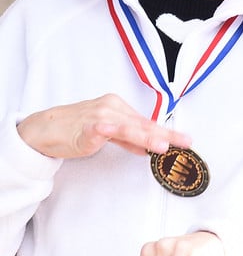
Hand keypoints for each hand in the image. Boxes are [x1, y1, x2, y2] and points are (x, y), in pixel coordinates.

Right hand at [17, 93, 191, 157]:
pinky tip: (116, 132)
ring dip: (145, 136)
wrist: (45, 128)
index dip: (166, 132)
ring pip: (128, 127)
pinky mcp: (86, 126)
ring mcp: (99, 115)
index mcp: (118, 107)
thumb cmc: (76, 129)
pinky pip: (101, 128)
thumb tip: (146, 147)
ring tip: (161, 145)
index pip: (146, 122)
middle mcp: (112, 108)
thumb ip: (127, 139)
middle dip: (164, 134)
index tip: (183, 140)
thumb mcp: (107, 134)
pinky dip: (109, 129)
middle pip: (142, 124)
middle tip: (183, 141)